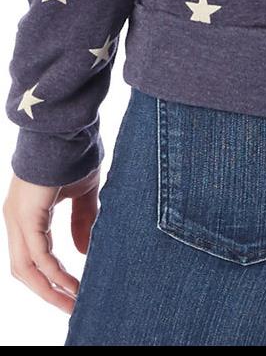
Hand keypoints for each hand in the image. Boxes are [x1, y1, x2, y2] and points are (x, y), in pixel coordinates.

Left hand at [3, 166, 100, 311]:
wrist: (67, 127)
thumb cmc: (74, 153)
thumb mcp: (82, 193)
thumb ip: (81, 220)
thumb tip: (82, 251)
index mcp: (25, 214)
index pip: (30, 257)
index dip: (49, 278)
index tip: (73, 292)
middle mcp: (15, 219)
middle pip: (23, 270)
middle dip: (47, 291)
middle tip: (71, 306)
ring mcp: (17, 218)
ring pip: (26, 268)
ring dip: (49, 289)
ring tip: (73, 302)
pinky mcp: (26, 216)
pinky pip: (38, 256)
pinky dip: (54, 274)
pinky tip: (72, 283)